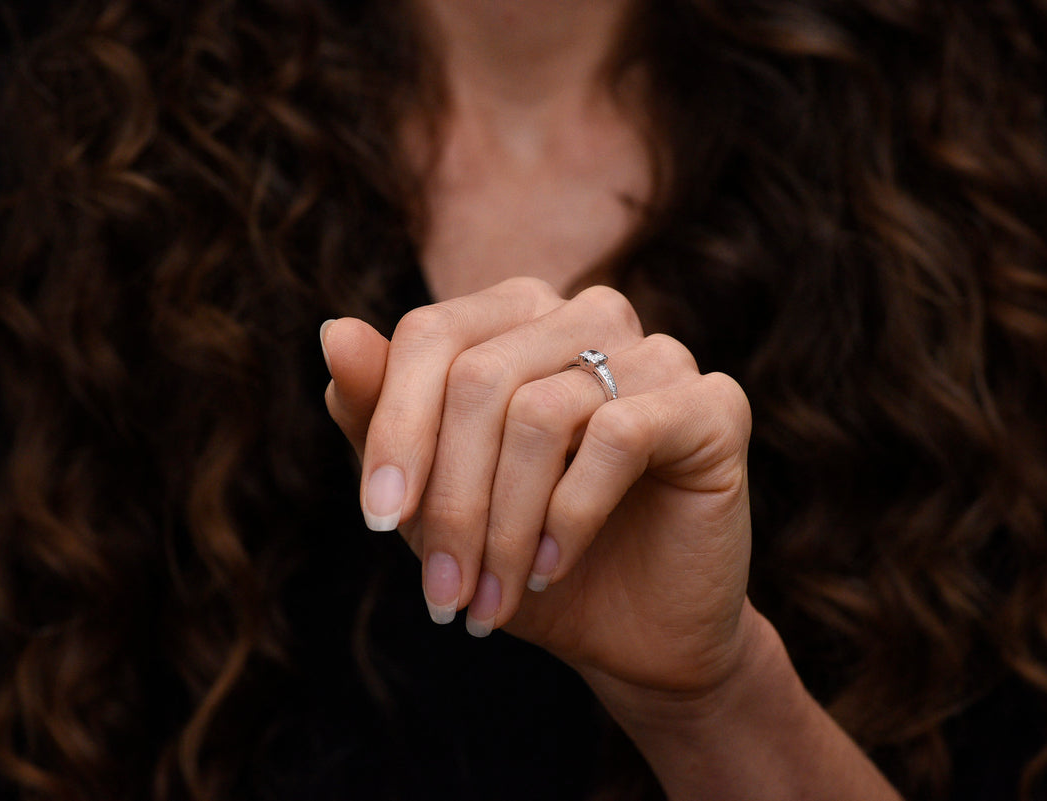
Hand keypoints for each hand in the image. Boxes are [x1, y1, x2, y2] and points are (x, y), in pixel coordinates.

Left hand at [322, 277, 755, 695]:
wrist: (632, 631)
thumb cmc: (525, 552)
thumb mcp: (434, 493)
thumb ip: (382, 413)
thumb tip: (333, 332)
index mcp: (519, 316)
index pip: (431, 334)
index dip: (395, 429)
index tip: (379, 520)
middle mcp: (589, 315)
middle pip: (479, 377)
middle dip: (450, 500)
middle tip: (443, 593)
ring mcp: (658, 353)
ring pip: (540, 412)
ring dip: (503, 526)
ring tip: (493, 596)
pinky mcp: (713, 403)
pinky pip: (617, 435)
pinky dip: (569, 516)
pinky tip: (553, 566)